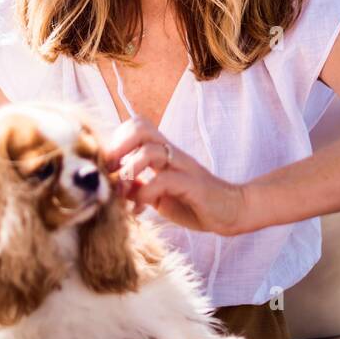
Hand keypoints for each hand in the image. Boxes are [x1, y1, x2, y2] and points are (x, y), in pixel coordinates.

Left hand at [103, 115, 245, 234]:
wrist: (231, 212)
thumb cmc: (193, 202)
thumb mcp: (158, 195)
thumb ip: (138, 187)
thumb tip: (113, 185)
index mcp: (163, 153)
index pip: (137, 126)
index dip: (116, 140)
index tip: (108, 166)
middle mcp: (172, 154)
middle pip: (141, 127)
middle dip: (119, 146)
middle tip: (112, 170)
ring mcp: (183, 167)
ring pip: (150, 151)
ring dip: (129, 171)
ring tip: (122, 193)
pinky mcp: (193, 185)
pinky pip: (164, 180)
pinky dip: (145, 193)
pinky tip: (139, 209)